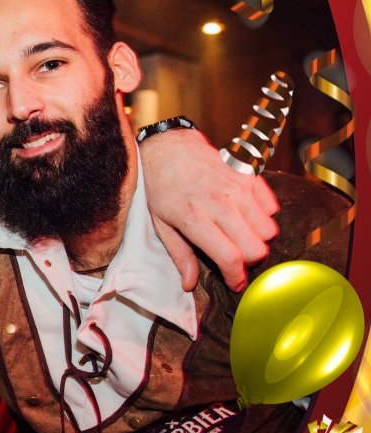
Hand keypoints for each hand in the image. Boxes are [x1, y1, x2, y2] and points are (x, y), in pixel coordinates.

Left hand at [142, 128, 278, 291]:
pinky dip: (263, 217)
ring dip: (257, 239)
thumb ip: (180, 255)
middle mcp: (220, 203)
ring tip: (238, 235)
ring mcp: (239, 188)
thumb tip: (189, 285)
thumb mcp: (161, 224)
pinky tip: (244, 215)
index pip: (230, 257)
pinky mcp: (251, 176)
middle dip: (248, 261)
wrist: (171, 148)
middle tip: (234, 257)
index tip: (236, 284)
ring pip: (269, 231)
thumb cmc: (162, 188)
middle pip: (256, 248)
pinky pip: (273, 209)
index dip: (236, 277)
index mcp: (194, 218)